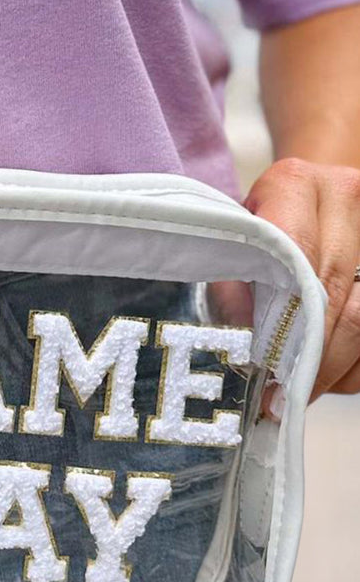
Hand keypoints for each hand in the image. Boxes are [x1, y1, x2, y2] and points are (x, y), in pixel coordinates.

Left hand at [245, 157, 359, 399]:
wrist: (316, 193)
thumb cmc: (263, 223)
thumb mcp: (237, 241)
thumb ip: (234, 282)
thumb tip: (242, 342)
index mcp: (295, 184)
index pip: (295, 256)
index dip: (282, 319)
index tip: (266, 368)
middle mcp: (347, 195)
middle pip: (338, 293)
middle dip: (311, 357)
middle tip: (286, 397)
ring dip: (338, 366)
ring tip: (307, 391)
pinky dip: (357, 363)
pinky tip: (334, 374)